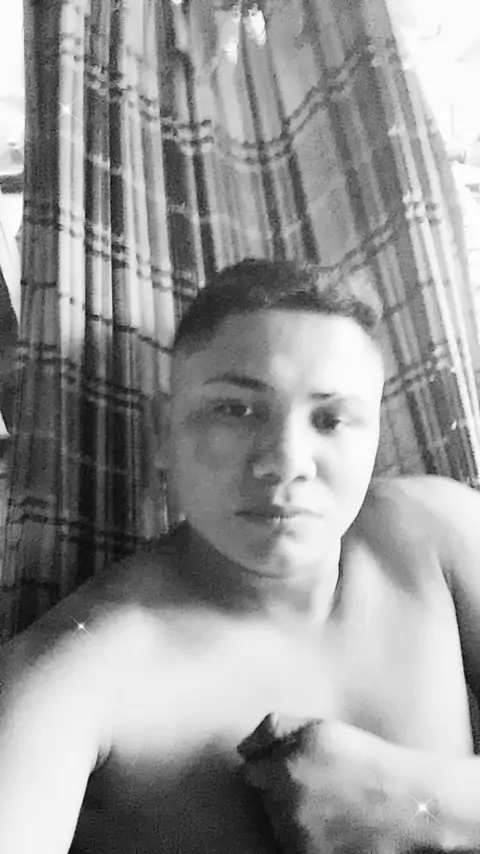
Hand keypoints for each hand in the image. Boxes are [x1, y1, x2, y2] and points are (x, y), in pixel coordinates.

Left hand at [238, 714, 440, 853]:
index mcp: (280, 771)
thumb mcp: (319, 729)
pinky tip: (336, 826)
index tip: (293, 767)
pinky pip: (295, 845)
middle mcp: (283, 809)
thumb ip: (274, 729)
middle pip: (266, 799)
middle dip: (284, 790)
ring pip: (281, 825)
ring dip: (295, 816)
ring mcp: (296, 839)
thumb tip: (242, 747)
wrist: (407, 806)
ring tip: (332, 806)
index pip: (251, 773)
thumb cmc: (365, 761)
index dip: (272, 767)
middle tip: (321, 784)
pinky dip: (309, 838)